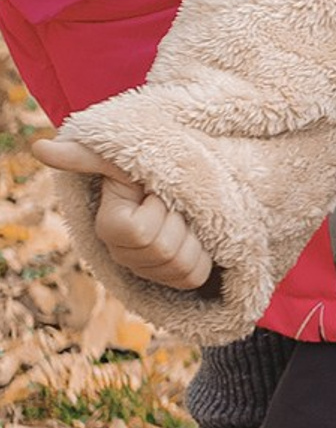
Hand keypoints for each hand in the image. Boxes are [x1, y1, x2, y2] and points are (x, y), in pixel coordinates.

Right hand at [34, 138, 211, 292]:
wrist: (185, 185)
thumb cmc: (151, 171)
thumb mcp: (125, 161)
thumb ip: (87, 156)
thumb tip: (39, 147)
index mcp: (110, 227)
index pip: (138, 230)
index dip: (157, 207)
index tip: (156, 191)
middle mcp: (123, 255)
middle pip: (163, 249)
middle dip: (180, 220)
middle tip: (176, 204)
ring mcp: (147, 271)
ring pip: (180, 264)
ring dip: (194, 237)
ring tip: (187, 219)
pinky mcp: (173, 279)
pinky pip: (193, 276)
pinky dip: (203, 256)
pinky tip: (196, 238)